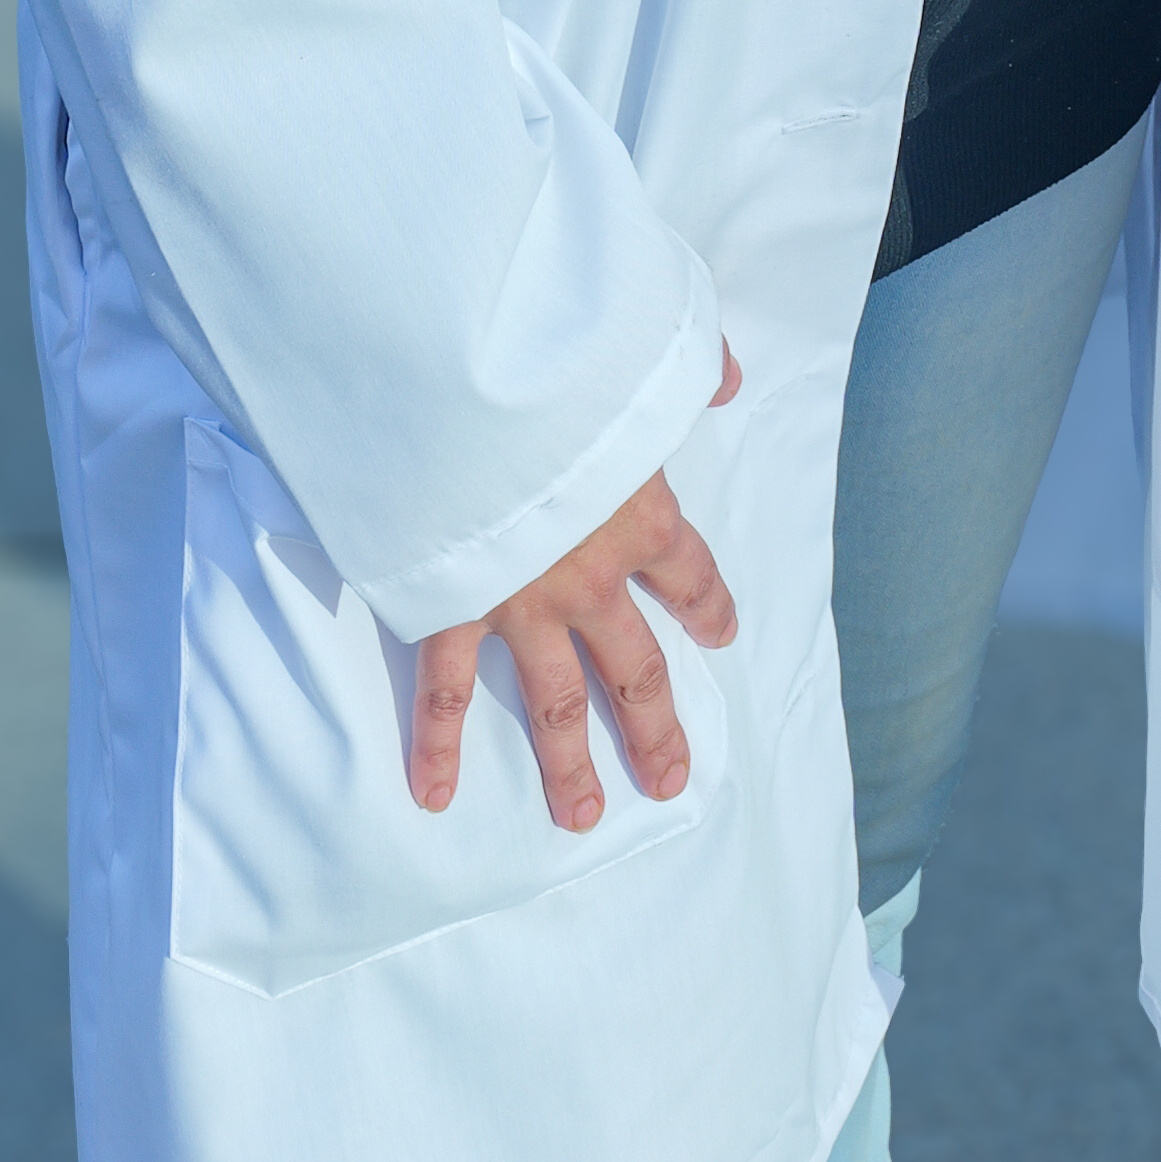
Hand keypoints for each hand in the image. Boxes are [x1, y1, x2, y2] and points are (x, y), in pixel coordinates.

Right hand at [408, 342, 742, 826]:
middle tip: (672, 780)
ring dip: (569, 763)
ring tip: (585, 816)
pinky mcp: (453, 608)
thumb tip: (725, 379)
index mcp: (641, 514)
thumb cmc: (556, 360)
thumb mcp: (644, 345)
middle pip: (636, 667)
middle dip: (656, 727)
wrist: (463, 390)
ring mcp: (521, 602)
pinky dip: (436, 744)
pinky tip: (434, 795)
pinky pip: (446, 690)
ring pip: (554, 701)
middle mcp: (589, 575)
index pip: (690, 576)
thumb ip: (689, 364)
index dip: (710, 606)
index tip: (723, 635)